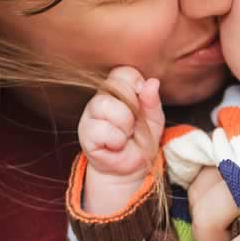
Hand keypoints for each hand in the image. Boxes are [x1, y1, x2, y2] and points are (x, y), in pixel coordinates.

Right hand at [76, 67, 161, 214]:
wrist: (131, 168)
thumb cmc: (141, 140)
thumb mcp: (154, 120)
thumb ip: (152, 102)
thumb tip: (152, 83)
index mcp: (118, 90)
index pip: (123, 72)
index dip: (136, 84)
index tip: (142, 102)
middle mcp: (101, 99)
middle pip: (116, 86)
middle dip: (133, 108)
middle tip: (133, 124)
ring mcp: (90, 115)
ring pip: (107, 106)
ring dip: (125, 125)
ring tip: (125, 135)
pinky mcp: (85, 133)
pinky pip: (103, 129)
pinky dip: (116, 140)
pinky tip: (116, 145)